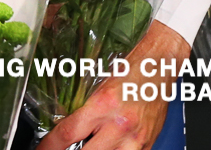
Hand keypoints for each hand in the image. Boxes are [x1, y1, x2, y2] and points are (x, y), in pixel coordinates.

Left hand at [37, 19, 186, 149]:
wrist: (160, 69)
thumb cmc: (130, 72)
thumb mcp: (98, 86)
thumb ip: (84, 110)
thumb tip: (65, 129)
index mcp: (103, 105)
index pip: (68, 133)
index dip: (50, 146)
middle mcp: (120, 125)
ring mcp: (136, 139)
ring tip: (86, 146)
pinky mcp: (147, 145)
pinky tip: (106, 146)